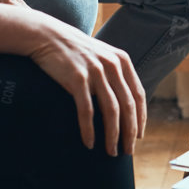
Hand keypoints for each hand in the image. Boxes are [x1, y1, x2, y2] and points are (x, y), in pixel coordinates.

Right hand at [26, 14, 147, 155]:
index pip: (138, 95)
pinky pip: (87, 111)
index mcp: (122, 61)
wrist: (48, 36)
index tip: (139, 136)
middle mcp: (112, 65)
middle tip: (127, 151)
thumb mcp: (102, 56)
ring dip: (112, 135)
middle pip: (128, 106)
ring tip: (110, 152)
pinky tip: (89, 143)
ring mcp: (95, 71)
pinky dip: (89, 130)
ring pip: (111, 111)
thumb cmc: (76, 51)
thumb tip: (126, 102)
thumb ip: (116, 73)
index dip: (140, 118)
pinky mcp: (77, 79)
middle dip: (129, 132)